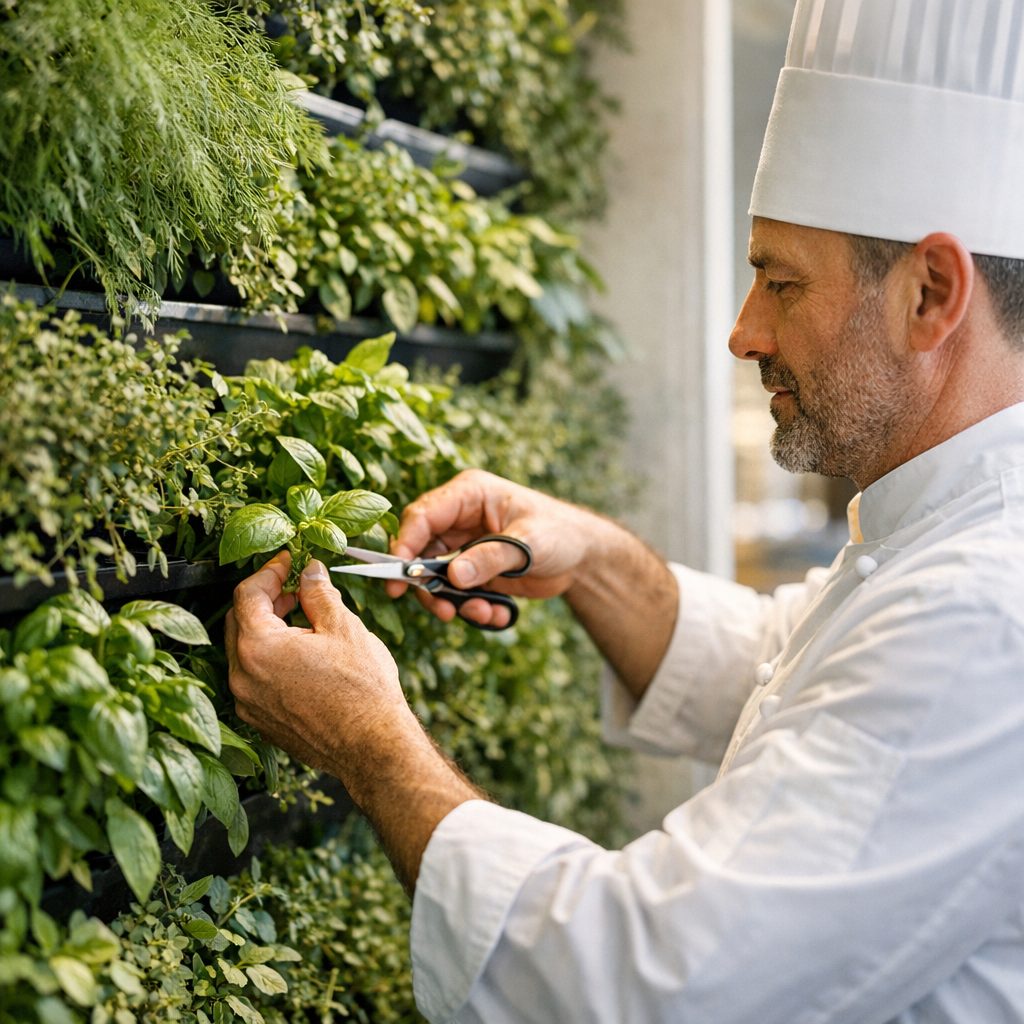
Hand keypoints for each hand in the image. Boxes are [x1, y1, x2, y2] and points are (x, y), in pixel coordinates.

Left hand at [226, 550, 410, 776]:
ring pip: (245, 652)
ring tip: (304, 621)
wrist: (373, 746)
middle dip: (265, 599)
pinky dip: (270, 659)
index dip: (269, 571)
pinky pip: (254, 679)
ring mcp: (248, 703)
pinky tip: (302, 655)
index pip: (247, 594)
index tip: (289, 563)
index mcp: (258, 648)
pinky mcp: (260, 721)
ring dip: (268, 630)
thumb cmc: (363, 691)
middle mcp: (243, 677)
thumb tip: (310, 573)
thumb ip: (319, 593)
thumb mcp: (344, 627)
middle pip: (239, 621)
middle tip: (295, 588)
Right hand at [386, 469, 598, 627]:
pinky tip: (498, 612)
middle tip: (441, 610)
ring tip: (482, 612)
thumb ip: (490, 558)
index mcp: (468, 495)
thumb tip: (452, 576)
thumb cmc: (560, 533)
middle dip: (427, 585)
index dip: (406, 545)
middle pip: (421, 551)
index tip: (399, 576)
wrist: (582, 557)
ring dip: (452, 602)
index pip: (422, 516)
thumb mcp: (528, 542)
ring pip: (435, 577)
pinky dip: (472, 608)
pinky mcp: (472, 571)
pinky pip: (457, 594)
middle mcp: (459, 519)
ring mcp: (463, 547)